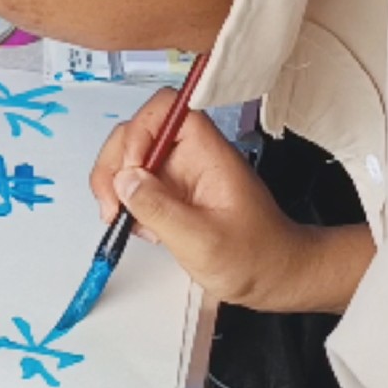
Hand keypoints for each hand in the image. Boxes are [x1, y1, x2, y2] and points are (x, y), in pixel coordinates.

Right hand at [90, 90, 360, 312]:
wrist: (274, 278)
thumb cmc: (255, 258)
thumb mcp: (202, 241)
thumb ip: (159, 208)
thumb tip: (124, 179)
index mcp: (208, 154)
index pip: (168, 109)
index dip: (141, 130)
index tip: (132, 170)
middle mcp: (191, 158)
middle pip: (138, 133)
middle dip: (116, 164)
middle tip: (113, 204)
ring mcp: (179, 177)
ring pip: (131, 160)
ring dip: (116, 187)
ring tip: (121, 219)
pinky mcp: (172, 197)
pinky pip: (137, 188)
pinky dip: (127, 206)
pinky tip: (143, 230)